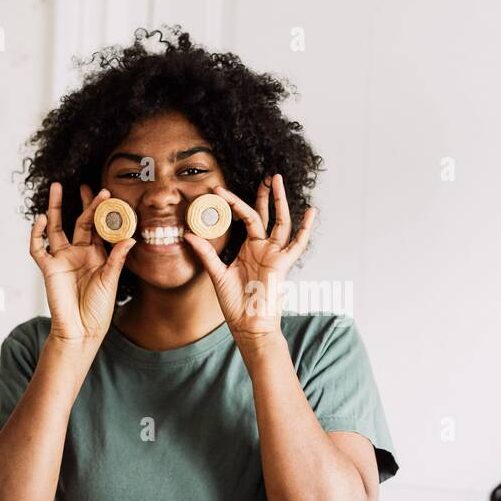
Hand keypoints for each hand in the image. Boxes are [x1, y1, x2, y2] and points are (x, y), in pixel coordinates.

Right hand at [29, 181, 134, 344]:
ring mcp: (62, 259)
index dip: (101, 211)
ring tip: (56, 187)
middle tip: (86, 185)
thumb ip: (117, 258)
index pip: (98, 226)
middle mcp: (78, 253)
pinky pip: (38, 247)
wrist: (82, 330)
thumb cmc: (98, 308)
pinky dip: (36, 233)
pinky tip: (40, 219)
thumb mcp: (111, 280)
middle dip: (82, 204)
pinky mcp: (48, 268)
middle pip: (79, 221)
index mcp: (96, 255)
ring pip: (55, 227)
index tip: (107, 193)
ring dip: (54, 208)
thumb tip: (131, 237)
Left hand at [182, 173, 314, 349]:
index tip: (218, 190)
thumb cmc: (235, 303)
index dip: (233, 203)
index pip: (244, 218)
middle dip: (266, 195)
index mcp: (249, 248)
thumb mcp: (217, 274)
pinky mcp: (282, 263)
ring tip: (278, 180)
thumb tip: (189, 234)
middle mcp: (264, 248)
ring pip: (281, 221)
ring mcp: (274, 254)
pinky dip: (305, 228)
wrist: (247, 324)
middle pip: (266, 214)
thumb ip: (206, 253)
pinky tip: (312, 212)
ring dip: (280, 201)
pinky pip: (297, 244)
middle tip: (266, 176)